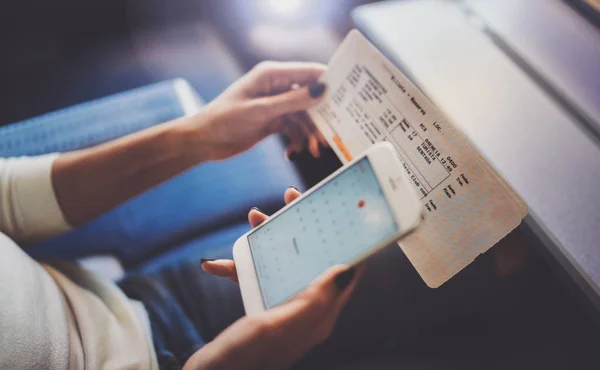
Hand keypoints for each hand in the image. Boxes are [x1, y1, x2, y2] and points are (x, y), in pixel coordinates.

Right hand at [184, 188, 362, 369]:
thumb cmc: (247, 357)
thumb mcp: (284, 324)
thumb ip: (317, 298)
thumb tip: (348, 270)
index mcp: (319, 315)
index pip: (343, 269)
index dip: (342, 238)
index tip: (334, 208)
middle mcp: (306, 309)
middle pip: (312, 258)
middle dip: (301, 227)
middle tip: (289, 199)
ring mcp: (283, 308)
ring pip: (282, 263)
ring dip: (268, 239)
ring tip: (253, 218)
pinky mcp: (261, 311)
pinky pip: (254, 280)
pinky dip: (238, 268)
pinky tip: (215, 264)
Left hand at [191, 61, 328, 160]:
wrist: (203, 141)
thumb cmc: (224, 120)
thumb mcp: (261, 111)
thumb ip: (292, 102)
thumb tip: (321, 90)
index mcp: (272, 74)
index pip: (308, 72)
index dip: (328, 82)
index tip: (347, 97)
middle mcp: (276, 87)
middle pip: (309, 97)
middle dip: (320, 117)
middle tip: (330, 136)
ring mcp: (275, 104)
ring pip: (304, 117)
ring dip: (310, 134)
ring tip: (314, 151)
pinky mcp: (273, 120)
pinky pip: (294, 129)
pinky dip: (297, 141)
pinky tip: (293, 154)